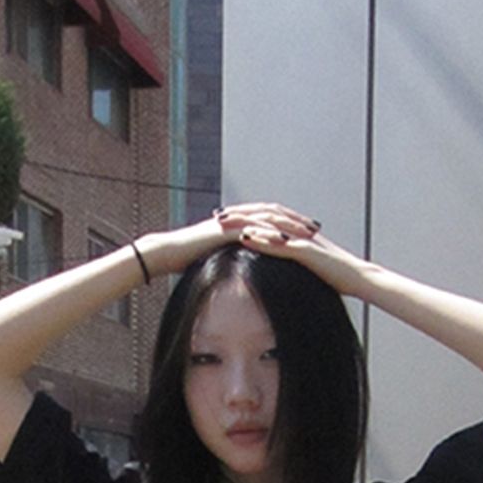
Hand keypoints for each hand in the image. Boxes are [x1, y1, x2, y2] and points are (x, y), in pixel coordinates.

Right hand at [141, 204, 323, 277]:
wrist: (166, 254)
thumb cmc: (185, 259)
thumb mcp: (213, 257)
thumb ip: (228, 257)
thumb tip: (237, 268)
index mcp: (237, 223)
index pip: (268, 219)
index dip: (288, 223)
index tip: (306, 232)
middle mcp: (237, 218)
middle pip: (273, 213)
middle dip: (296, 220)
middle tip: (316, 228)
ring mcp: (232, 222)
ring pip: (268, 218)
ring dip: (290, 224)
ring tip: (309, 233)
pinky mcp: (227, 230)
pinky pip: (254, 228)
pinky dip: (271, 233)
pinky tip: (287, 240)